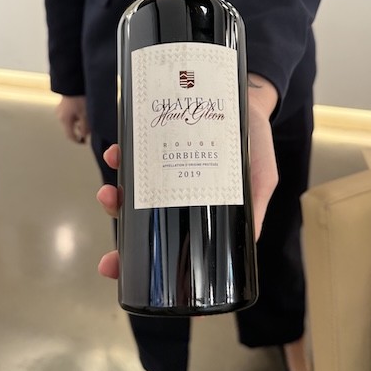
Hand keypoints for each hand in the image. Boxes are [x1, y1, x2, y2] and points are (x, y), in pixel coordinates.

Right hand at [56, 95, 89, 142]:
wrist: (73, 84)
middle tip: (87, 126)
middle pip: (70, 127)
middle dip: (78, 128)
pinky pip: (69, 113)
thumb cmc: (79, 97)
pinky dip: (75, 114)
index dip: (77, 140)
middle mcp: (60, 115)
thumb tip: (84, 135)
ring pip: (69, 120)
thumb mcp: (85, 115)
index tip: (82, 142)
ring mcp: (59, 109)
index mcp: (64, 120)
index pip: (70, 136)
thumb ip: (85, 127)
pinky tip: (80, 108)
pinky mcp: (62, 103)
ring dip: (77, 120)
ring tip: (85, 114)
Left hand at [97, 74, 278, 278]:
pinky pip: (132, 154)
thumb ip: (254, 207)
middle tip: (108, 246)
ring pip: (131, 190)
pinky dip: (120, 156)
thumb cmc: (255, 145)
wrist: (246, 98)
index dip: (141, 262)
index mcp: (197, 210)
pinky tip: (117, 153)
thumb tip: (250, 239)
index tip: (118, 272)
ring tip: (109, 193)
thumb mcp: (262, 178)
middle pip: (140, 219)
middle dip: (119, 229)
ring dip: (113, 197)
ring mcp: (162, 170)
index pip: (167, 243)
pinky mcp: (155, 144)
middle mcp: (174, 193)